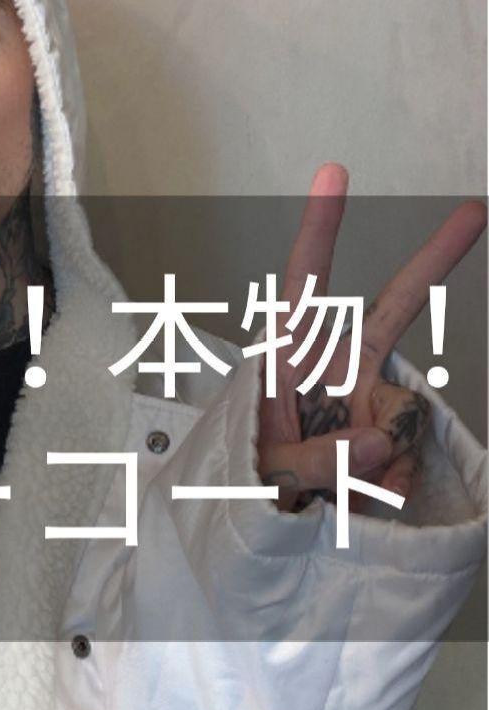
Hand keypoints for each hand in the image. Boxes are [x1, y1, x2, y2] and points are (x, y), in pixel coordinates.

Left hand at [257, 163, 485, 511]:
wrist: (260, 536)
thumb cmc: (244, 488)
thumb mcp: (264, 475)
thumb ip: (318, 460)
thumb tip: (384, 442)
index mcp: (285, 361)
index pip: (302, 287)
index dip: (320, 231)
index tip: (334, 172)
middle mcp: (335, 372)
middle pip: (394, 310)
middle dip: (434, 263)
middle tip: (475, 212)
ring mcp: (371, 404)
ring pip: (404, 416)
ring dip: (373, 470)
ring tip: (326, 500)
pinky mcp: (394, 440)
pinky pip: (408, 461)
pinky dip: (386, 492)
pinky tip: (354, 505)